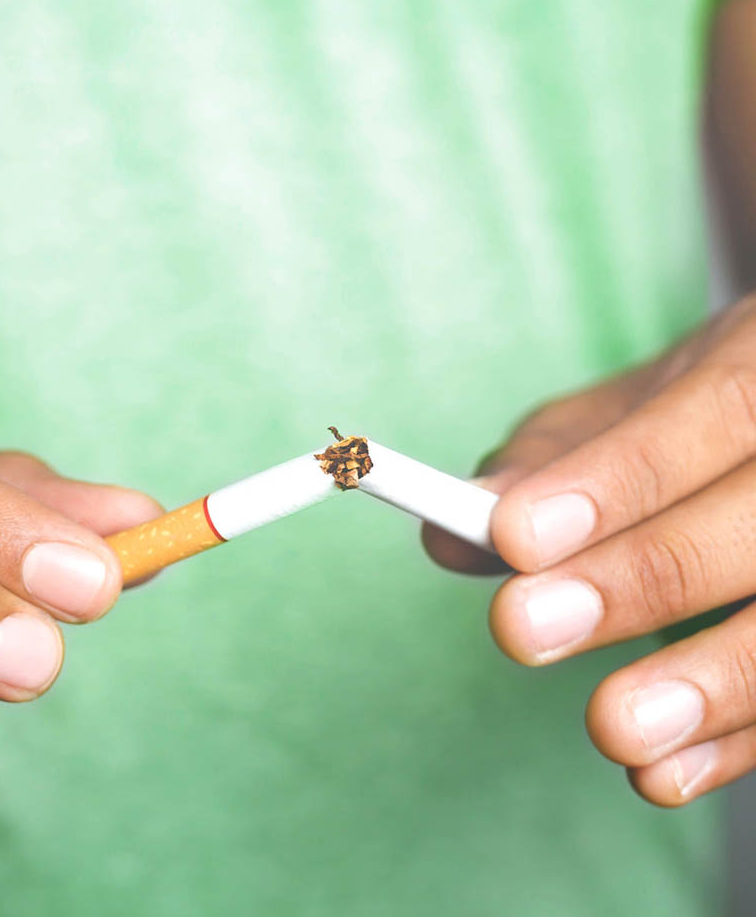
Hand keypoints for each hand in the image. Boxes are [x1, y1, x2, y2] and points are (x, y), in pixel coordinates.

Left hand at [423, 294, 755, 805]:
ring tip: (612, 729)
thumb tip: (452, 535)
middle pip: (751, 528)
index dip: (613, 484)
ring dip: (708, 684)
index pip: (711, 417)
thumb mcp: (625, 408)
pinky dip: (737, 741)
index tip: (513, 537)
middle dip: (637, 582)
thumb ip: (544, 462)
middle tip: (524, 629)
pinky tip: (663, 770)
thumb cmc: (696, 410)